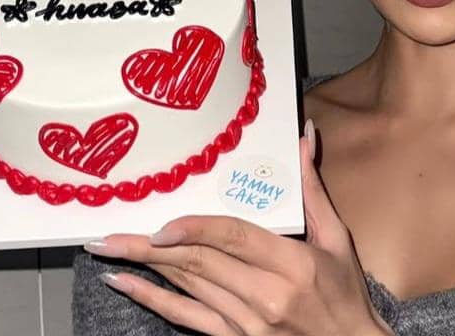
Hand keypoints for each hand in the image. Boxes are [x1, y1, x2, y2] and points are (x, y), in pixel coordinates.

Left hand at [84, 122, 393, 335]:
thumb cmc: (346, 294)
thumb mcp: (337, 239)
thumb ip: (312, 189)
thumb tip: (304, 138)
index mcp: (292, 264)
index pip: (234, 239)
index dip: (195, 230)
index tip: (160, 225)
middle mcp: (266, 296)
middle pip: (200, 264)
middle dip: (149, 247)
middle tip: (108, 234)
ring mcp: (248, 323)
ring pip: (187, 288)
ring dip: (144, 267)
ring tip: (108, 249)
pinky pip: (186, 319)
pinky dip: (153, 301)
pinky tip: (126, 284)